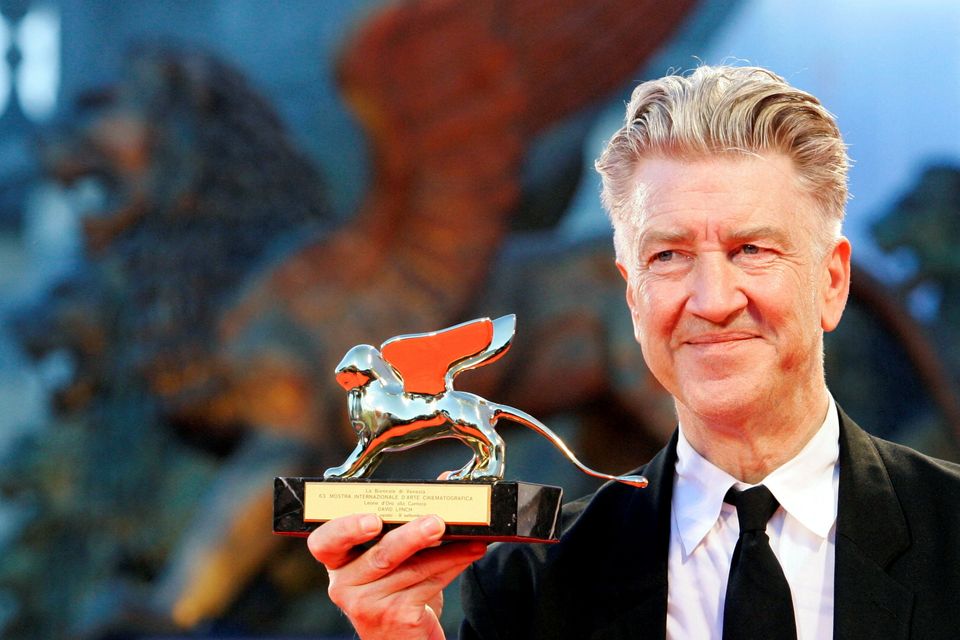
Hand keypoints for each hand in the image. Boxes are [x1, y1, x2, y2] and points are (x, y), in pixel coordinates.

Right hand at [308, 513, 487, 639]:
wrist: (402, 637)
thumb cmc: (394, 588)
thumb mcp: (394, 554)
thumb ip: (410, 516)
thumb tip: (445, 480)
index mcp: (338, 560)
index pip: (325, 541)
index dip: (345, 529)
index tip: (373, 519)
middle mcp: (345, 584)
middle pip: (380, 555)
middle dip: (411, 536)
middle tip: (436, 523)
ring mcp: (368, 605)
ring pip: (412, 569)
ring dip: (446, 550)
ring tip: (468, 537)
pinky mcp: (396, 617)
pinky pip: (429, 584)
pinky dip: (453, 565)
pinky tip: (470, 552)